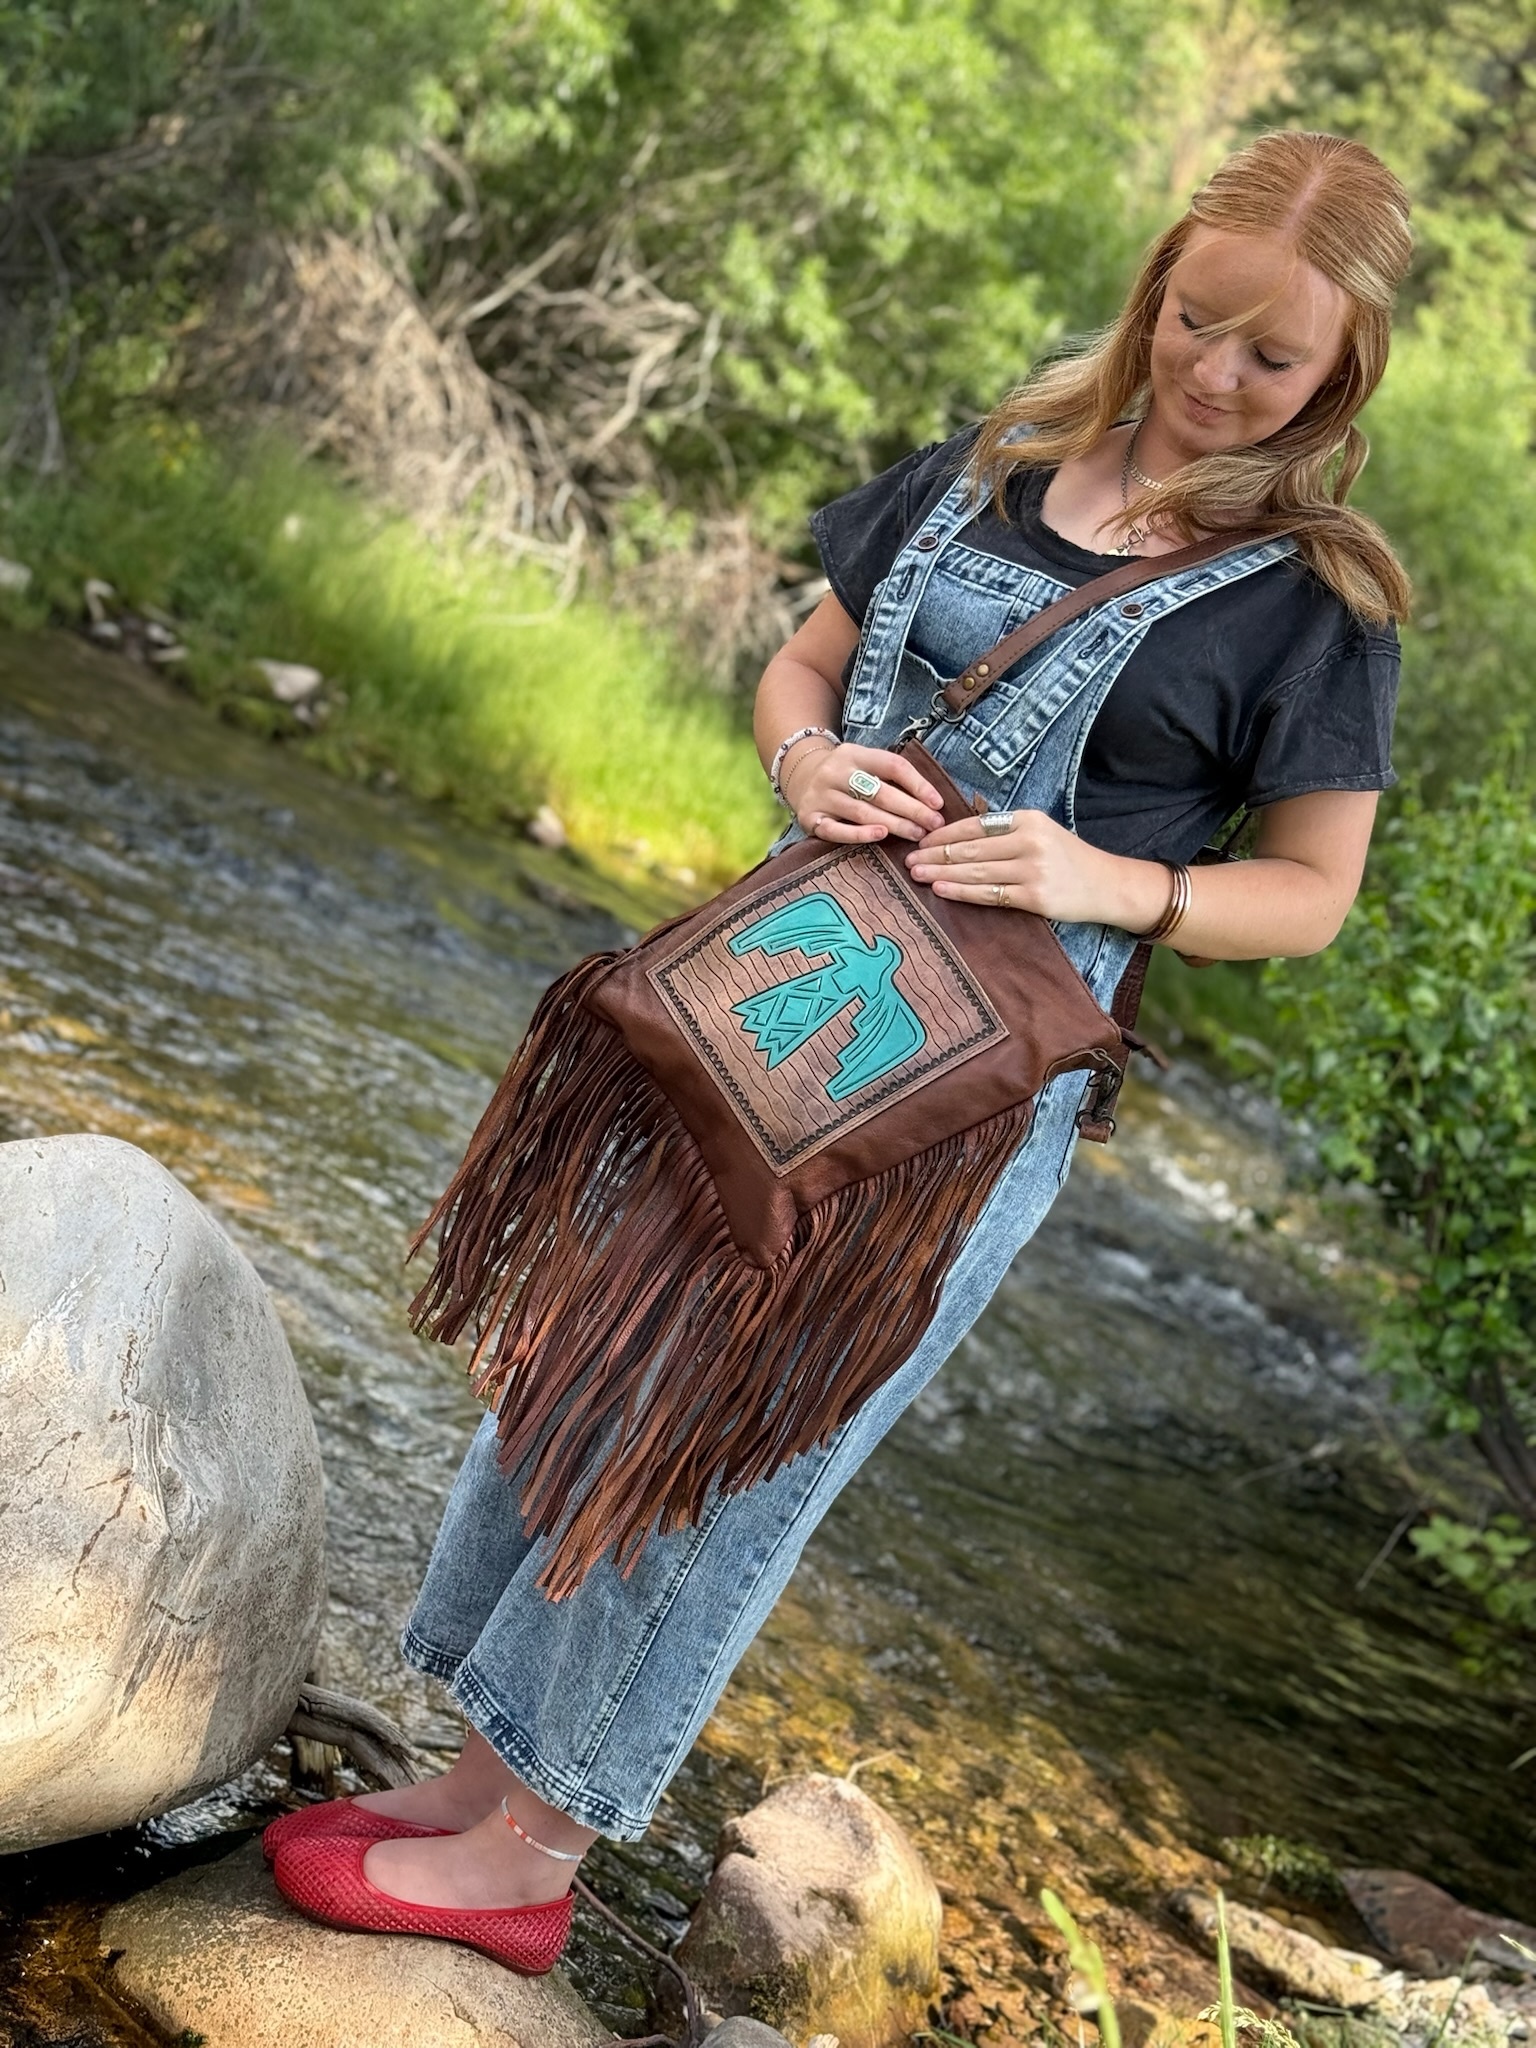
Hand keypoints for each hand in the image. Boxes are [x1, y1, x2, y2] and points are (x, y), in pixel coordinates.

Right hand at [781, 741, 945, 843]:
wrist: (800, 777)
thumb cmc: (847, 775)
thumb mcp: (865, 763)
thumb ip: (891, 777)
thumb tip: (933, 802)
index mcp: (855, 753)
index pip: (892, 765)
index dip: (918, 784)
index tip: (938, 804)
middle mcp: (835, 771)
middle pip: (879, 792)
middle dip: (911, 809)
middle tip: (933, 825)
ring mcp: (821, 795)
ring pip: (862, 811)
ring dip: (893, 824)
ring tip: (916, 834)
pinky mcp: (810, 818)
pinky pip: (836, 830)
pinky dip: (858, 834)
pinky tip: (879, 835)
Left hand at [904, 807, 1123, 922]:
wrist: (1105, 884)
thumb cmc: (1067, 858)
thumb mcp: (1040, 831)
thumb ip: (1004, 830)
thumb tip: (955, 836)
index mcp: (1027, 819)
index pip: (975, 825)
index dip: (944, 834)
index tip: (921, 841)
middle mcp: (1030, 840)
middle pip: (971, 848)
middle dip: (935, 854)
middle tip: (909, 860)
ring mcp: (1033, 869)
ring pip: (976, 871)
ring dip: (941, 873)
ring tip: (917, 875)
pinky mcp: (1035, 896)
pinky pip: (989, 894)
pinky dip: (962, 891)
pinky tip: (941, 889)